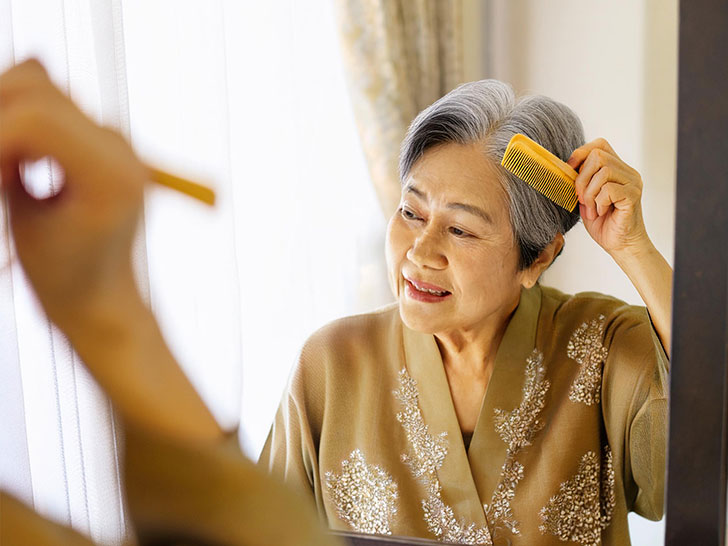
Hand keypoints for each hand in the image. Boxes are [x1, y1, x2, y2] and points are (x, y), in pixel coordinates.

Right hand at [0, 59, 146, 327]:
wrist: (102, 299)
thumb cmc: (63, 278)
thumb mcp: (26, 224)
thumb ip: (4, 164)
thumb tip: (1, 115)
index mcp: (111, 172)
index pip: (34, 118)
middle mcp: (118, 144)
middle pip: (32, 85)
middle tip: (0, 177)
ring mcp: (110, 137)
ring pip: (34, 85)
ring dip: (3, 119)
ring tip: (7, 176)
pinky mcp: (96, 138)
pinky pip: (43, 105)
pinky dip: (15, 126)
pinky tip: (15, 170)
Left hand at [567, 138, 649, 257]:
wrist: (620, 245)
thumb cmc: (603, 223)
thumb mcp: (585, 198)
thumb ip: (580, 181)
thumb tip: (563, 168)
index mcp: (617, 168)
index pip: (599, 144)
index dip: (581, 153)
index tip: (569, 170)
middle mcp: (627, 172)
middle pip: (598, 156)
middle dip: (581, 179)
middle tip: (582, 199)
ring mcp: (632, 182)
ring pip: (603, 172)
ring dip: (590, 193)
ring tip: (592, 209)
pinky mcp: (633, 195)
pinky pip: (608, 190)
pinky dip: (599, 202)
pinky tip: (601, 212)